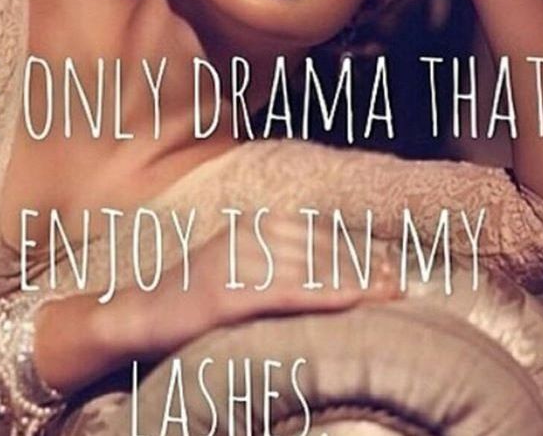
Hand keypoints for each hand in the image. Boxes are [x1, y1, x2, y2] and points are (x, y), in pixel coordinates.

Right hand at [101, 215, 398, 363]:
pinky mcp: (226, 294)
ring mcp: (236, 264)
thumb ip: (278, 262)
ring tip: (389, 295)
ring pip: (309, 270)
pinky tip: (352, 300)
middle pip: (320, 252)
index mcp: (254, 227)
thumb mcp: (240, 268)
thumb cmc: (196, 296)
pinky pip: (284, 293)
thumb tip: (328, 269)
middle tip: (401, 285)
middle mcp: (248, 238)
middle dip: (364, 268)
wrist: (142, 314)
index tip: (391, 269)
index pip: (319, 237)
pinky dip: (322, 294)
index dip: (358, 254)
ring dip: (354, 282)